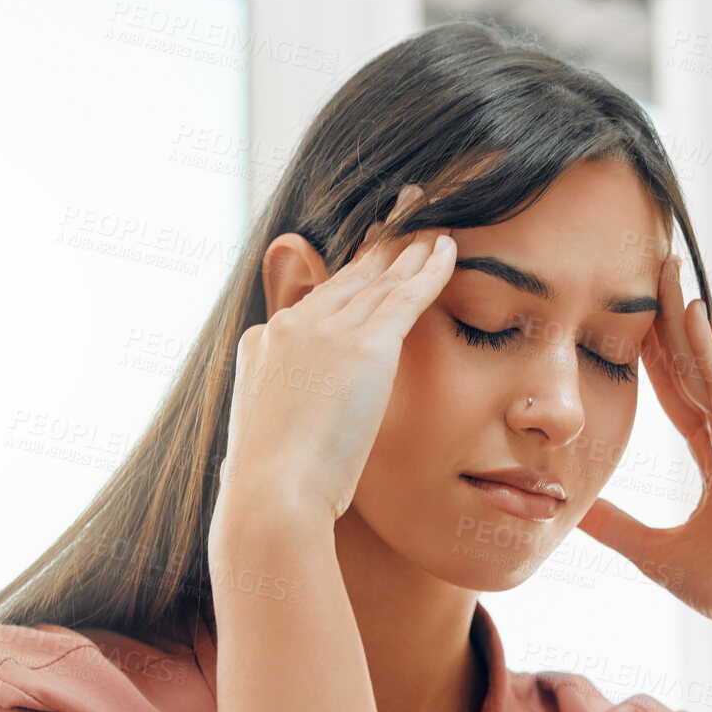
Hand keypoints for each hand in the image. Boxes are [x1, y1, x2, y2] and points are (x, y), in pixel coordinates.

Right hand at [209, 184, 455, 557]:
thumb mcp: (269, 442)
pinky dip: (429, 270)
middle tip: (401, 215)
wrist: (272, 496)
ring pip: (379, 280)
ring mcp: (326, 331)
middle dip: (378, 248)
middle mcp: (291, 326)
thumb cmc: (272, 489)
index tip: (366, 265)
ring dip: (410, 251)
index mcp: (263, 345)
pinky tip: (448, 251)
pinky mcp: (364, 346)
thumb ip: (287, 419)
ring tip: (432, 227)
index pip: (313, 306)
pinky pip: (405, 296)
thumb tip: (292, 440)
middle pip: (347, 279)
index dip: (347, 282)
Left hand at [575, 253, 711, 638]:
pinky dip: (708, 352)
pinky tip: (690, 316)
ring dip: (686, 316)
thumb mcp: (651, 550)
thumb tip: (570, 512)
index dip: (653, 346)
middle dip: (669, 313)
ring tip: (665, 269)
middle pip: (694, 361)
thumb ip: (614, 526)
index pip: (677, 385)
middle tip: (647, 261)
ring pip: (709, 364)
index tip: (627, 307)